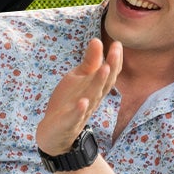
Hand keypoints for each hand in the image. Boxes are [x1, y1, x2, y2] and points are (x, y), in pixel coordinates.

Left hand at [36, 37, 121, 156]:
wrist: (55, 133)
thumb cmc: (70, 102)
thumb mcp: (79, 79)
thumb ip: (90, 62)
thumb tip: (97, 40)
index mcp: (95, 88)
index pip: (109, 74)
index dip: (114, 59)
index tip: (117, 43)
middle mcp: (92, 99)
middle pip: (105, 83)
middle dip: (111, 67)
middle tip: (116, 50)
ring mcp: (81, 111)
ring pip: (93, 97)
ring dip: (99, 83)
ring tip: (104, 68)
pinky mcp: (68, 122)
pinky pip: (75, 116)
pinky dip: (79, 109)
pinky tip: (82, 101)